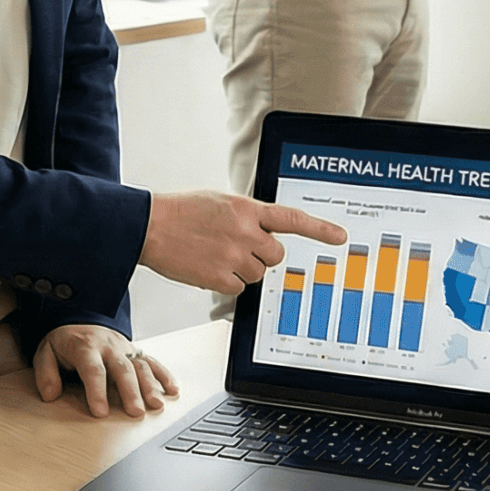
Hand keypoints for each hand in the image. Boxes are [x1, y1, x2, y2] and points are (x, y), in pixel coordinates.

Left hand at [33, 324, 178, 418]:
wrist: (80, 318)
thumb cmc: (64, 342)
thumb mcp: (45, 351)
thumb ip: (45, 373)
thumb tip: (50, 395)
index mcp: (85, 346)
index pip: (92, 369)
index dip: (97, 391)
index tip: (101, 412)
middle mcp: (108, 346)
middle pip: (122, 369)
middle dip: (130, 392)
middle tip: (135, 412)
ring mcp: (124, 348)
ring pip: (140, 366)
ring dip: (150, 386)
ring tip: (156, 405)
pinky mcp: (134, 351)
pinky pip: (152, 362)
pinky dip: (163, 375)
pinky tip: (171, 390)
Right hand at [140, 191, 347, 296]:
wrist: (149, 226)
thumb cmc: (182, 212)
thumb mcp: (220, 202)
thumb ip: (246, 215)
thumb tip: (264, 233)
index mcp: (246, 208)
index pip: (291, 219)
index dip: (319, 229)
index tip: (340, 237)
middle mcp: (245, 232)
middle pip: (276, 256)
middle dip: (263, 256)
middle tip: (240, 248)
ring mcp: (233, 256)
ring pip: (257, 274)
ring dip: (242, 269)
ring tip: (216, 254)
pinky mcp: (219, 277)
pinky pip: (238, 288)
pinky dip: (226, 282)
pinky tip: (208, 266)